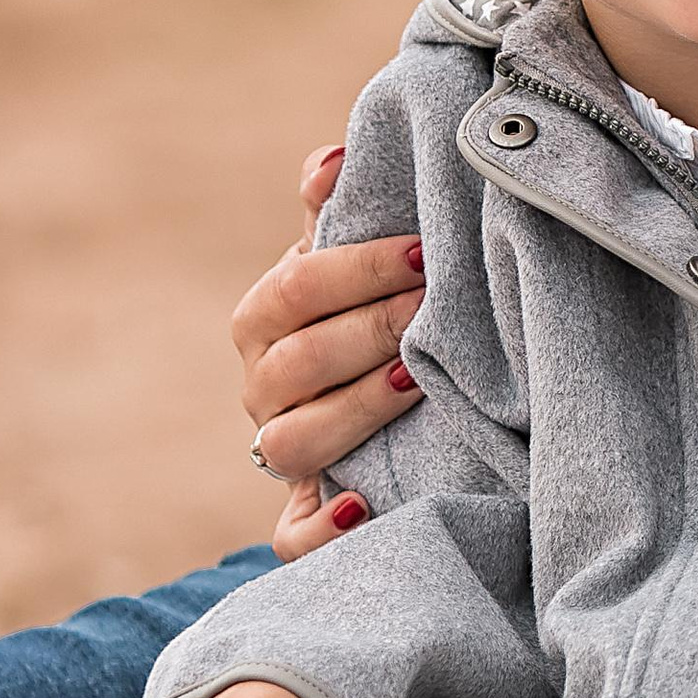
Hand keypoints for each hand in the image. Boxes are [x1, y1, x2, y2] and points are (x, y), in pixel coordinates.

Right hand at [236, 145, 425, 553]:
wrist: (379, 397)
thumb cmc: (368, 309)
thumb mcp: (350, 259)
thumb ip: (338, 212)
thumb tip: (333, 160)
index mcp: (264, 319)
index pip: (294, 289)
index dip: (358, 269)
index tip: (423, 251)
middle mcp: (262, 388)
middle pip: (297, 363)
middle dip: (372, 331)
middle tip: (434, 310)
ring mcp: (279, 452)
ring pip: (293, 442)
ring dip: (356, 411)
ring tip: (416, 383)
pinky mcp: (302, 515)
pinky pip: (291, 537)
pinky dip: (324, 528)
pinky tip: (365, 503)